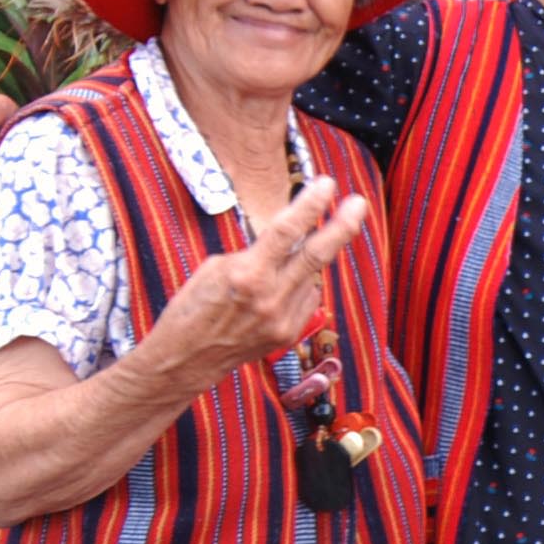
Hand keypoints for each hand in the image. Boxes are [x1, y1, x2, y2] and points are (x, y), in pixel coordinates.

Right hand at [147, 177, 367, 378]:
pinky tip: (275, 292)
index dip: (309, 205)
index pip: (285, 231)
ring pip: (310, 277)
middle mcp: (270, 298)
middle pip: (316, 256)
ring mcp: (283, 320)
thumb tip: (285, 241)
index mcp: (247, 275)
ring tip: (276, 269)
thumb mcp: (216, 268)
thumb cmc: (193, 308)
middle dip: (341, 227)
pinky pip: (305, 299)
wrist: (186, 358)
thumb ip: (254, 254)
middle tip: (358, 203)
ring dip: (302, 264)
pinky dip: (297, 287)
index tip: (326, 184)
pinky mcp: (288, 334)